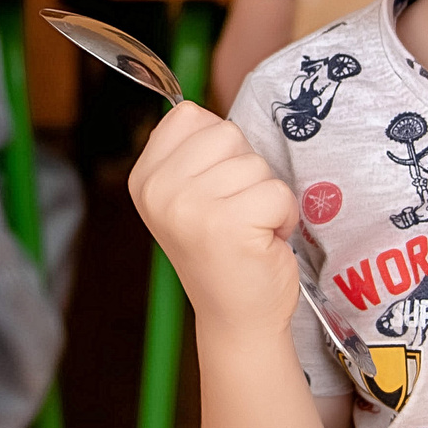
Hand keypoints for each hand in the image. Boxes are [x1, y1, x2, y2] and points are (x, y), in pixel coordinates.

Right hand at [128, 102, 298, 337]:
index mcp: (145, 178)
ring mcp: (189, 207)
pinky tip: (264, 241)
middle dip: (246, 170)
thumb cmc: (224, 251)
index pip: (190, 116)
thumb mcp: (189, 195)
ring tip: (250, 229)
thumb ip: (192, 153)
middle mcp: (159, 190)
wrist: (236, 318)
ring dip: (266, 196)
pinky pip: (278, 191)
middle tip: (238, 212)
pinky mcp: (227, 224)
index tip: (215, 189)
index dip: (219, 148)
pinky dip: (283, 217)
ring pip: (255, 163)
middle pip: (226, 133)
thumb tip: (200, 109)